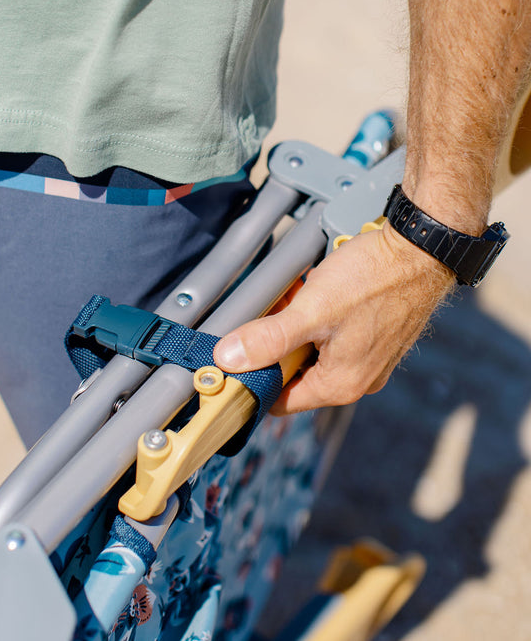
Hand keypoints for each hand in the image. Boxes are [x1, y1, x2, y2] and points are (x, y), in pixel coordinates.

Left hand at [213, 222, 454, 413]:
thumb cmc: (375, 279)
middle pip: (296, 375)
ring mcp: (370, 358)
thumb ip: (268, 338)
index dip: (253, 380)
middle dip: (275, 345)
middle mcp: (358, 379)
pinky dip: (317, 319)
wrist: (422, 250)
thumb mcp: (312, 309)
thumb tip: (228, 358)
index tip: (235, 358)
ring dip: (295, 328)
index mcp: (340, 385)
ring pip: (314, 352)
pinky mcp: (376, 336)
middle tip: (266, 314)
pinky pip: (334, 337)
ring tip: (292, 297)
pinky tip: (313, 291)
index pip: (280, 401)